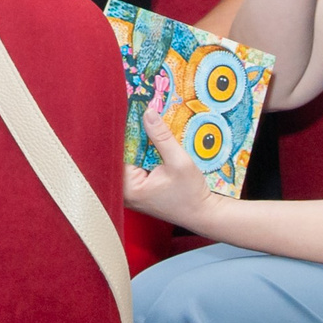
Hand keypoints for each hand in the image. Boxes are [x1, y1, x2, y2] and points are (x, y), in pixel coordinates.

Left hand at [122, 98, 214, 228]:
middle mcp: (123, 191)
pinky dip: (143, 151)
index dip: (123, 129)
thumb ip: (162, 137)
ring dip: (138, 141)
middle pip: (121, 154)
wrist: (203, 214)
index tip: (129, 109)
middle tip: (136, 110)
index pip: (118, 151)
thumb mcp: (179, 161)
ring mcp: (130, 192)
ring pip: (129, 158)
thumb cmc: (192, 194)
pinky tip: (150, 138)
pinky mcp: (138, 189)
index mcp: (128, 187)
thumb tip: (148, 112)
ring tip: (142, 118)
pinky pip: (136, 164)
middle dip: (131, 133)